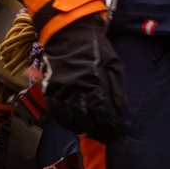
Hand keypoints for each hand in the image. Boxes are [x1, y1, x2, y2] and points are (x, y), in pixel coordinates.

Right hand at [39, 14, 129, 141]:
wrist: (68, 31)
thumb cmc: (95, 46)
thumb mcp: (114, 64)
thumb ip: (117, 91)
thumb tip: (121, 114)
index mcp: (90, 81)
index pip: (102, 113)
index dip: (111, 126)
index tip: (119, 132)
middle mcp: (72, 89)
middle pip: (86, 120)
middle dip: (100, 132)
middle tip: (109, 138)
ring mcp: (57, 90)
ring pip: (69, 120)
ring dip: (83, 130)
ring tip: (94, 134)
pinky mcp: (48, 89)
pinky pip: (55, 113)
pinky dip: (66, 123)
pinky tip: (76, 126)